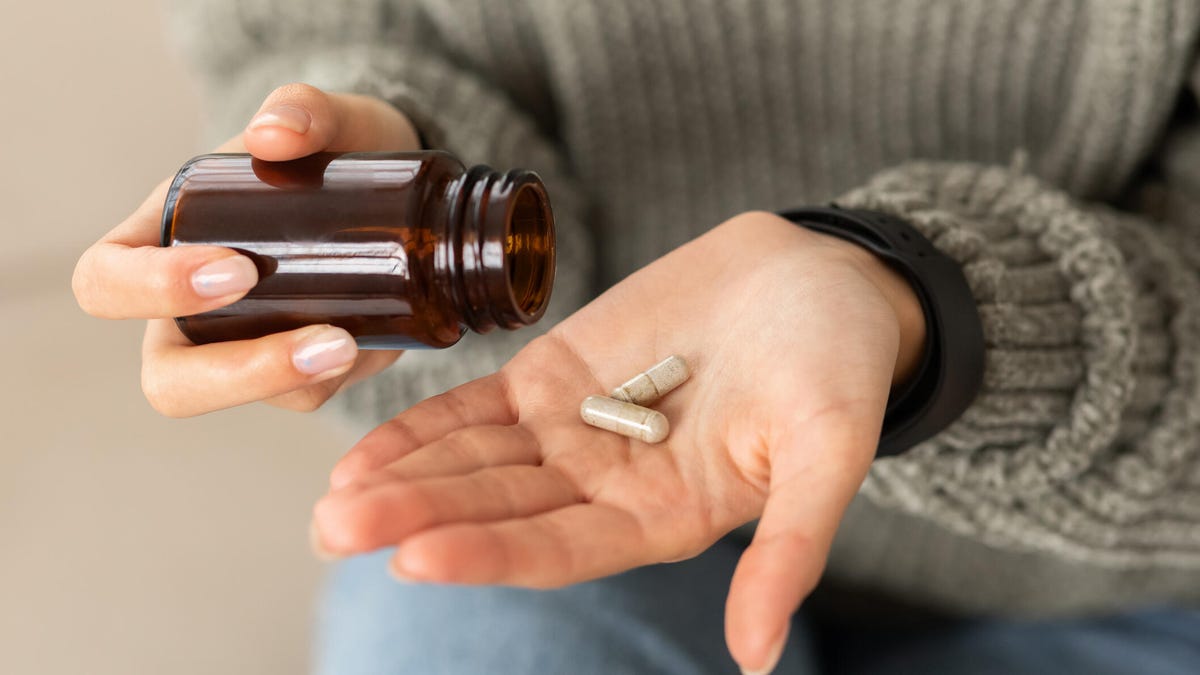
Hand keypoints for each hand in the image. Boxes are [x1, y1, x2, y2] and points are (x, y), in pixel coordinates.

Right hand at [73, 84, 420, 415]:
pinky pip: (299, 397)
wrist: (396, 186)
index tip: (236, 268)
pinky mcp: (300, 370)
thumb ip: (305, 109)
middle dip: (233, 371)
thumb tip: (274, 133)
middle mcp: (188, 309)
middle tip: (311, 333)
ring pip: (236, 398)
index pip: (105, 282)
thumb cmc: (334, 148)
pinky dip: (330, 379)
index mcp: (159, 240)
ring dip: (287, 382)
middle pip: (168, 378)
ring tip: (349, 346)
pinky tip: (370, 347)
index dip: (151, 289)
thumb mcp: (327, 119)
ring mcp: (244, 346)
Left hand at [311, 211, 925, 672]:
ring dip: (403, 478)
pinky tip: (362, 448)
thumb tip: (758, 659)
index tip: (417, 556)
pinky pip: (475, 407)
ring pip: (474, 463)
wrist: (818, 277)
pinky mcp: (553, 374)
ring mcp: (572, 431)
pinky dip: (422, 424)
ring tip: (331, 498)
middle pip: (497, 511)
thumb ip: (791, 549)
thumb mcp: (832, 452)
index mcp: (664, 520)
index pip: (560, 551)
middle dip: (418, 519)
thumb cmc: (838, 366)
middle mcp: (606, 488)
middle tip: (337, 528)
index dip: (491, 554)